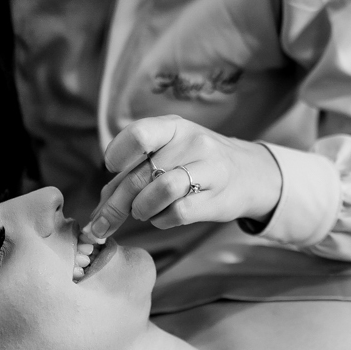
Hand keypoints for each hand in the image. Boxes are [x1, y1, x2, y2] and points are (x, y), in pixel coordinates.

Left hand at [82, 115, 281, 240]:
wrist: (249, 174)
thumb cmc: (196, 164)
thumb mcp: (170, 152)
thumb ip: (134, 173)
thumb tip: (100, 208)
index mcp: (174, 126)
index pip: (139, 134)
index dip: (118, 153)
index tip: (111, 168)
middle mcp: (192, 141)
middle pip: (141, 174)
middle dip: (115, 204)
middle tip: (101, 223)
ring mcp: (208, 167)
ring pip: (159, 191)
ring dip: (141, 209)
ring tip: (142, 212)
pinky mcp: (217, 196)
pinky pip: (177, 212)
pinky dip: (161, 220)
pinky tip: (163, 217)